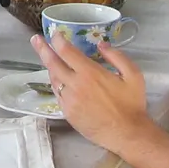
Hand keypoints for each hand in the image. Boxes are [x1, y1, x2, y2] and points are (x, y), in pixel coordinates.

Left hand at [30, 32, 157, 152]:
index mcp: (90, 73)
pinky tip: (59, 80)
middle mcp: (75, 85)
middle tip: (35, 39)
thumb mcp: (133, 74)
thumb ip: (116, 56)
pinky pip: (58, 94)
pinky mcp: (67, 113)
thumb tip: (101, 44)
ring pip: (54, 79)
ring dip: (50, 67)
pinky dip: (57, 84)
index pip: (66, 51)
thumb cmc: (131, 103)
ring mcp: (69, 100)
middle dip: (42, 49)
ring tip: (49, 58)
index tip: (55, 33)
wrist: (127, 133)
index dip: (58, 40)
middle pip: (52, 63)